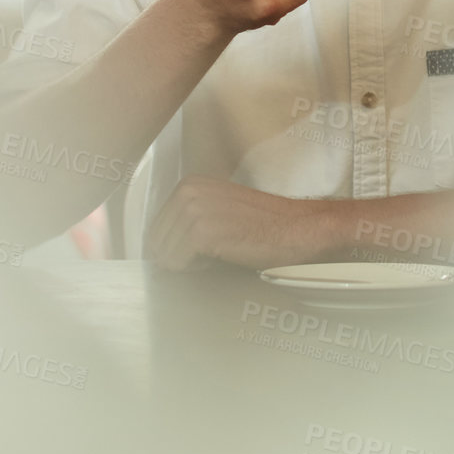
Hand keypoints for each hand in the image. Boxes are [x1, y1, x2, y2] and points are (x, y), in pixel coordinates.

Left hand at [147, 175, 340, 270]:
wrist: (298, 228)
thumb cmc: (263, 225)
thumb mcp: (220, 210)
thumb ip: (189, 219)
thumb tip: (158, 250)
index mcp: (190, 184)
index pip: (156, 228)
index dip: (175, 247)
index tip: (201, 249)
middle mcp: (188, 191)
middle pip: (156, 241)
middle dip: (179, 256)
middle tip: (214, 252)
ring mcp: (195, 209)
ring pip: (165, 254)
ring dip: (189, 263)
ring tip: (220, 253)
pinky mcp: (202, 231)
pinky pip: (177, 262)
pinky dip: (195, 269)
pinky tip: (221, 257)